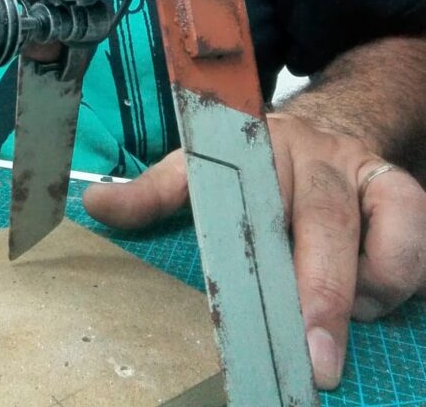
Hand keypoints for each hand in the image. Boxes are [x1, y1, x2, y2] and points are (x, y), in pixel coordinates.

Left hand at [82, 112, 425, 390]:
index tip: (235, 300)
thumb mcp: (200, 167)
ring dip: (361, 293)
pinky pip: (412, 239)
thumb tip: (95, 203)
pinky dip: (396, 278)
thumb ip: (155, 191)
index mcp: (252, 146)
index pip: (236, 183)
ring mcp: (358, 169)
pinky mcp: (400, 191)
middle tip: (314, 362)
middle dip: (320, 296)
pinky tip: (370, 298)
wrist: (329, 125)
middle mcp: (309, 152)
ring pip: (376, 233)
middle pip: (320, 218)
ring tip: (334, 329)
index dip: (222, 226)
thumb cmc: (256, 166)